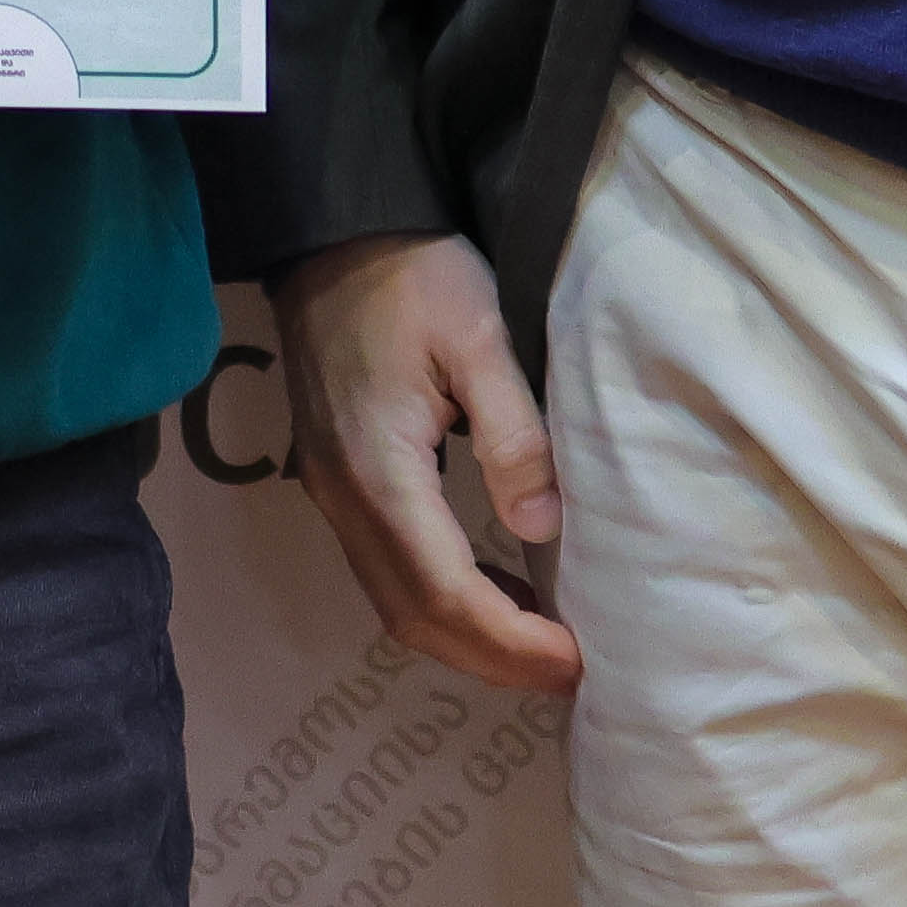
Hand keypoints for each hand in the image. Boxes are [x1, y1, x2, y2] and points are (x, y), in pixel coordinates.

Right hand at [277, 229, 582, 696]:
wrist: (332, 230)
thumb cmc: (413, 274)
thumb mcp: (478, 337)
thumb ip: (512, 433)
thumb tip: (542, 531)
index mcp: (379, 467)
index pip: (444, 591)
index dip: (510, 642)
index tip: (576, 661)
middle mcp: (343, 496)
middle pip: (411, 616)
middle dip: (491, 659)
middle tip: (569, 675)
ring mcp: (330, 490)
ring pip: (392, 602)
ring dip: (464, 638)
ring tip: (541, 648)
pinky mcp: (335, 478)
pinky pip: (385, 569)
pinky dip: (440, 602)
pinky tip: (493, 593)